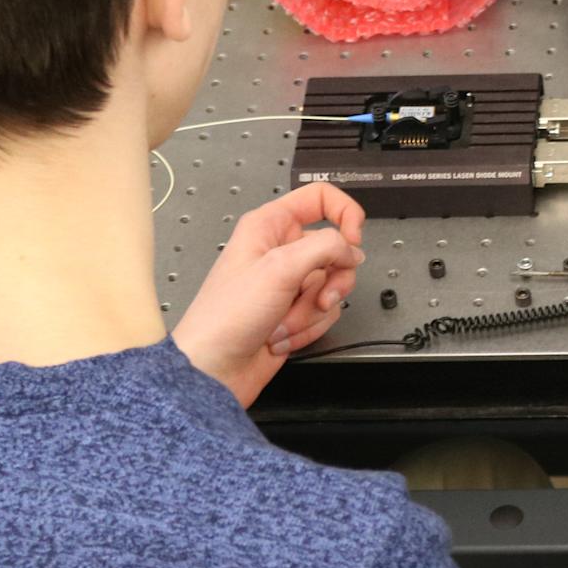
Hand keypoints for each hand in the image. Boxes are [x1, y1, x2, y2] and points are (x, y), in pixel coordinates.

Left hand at [171, 183, 365, 406]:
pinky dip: (308, 327)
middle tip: (320, 295)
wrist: (215, 369)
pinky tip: (282, 335)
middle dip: (331, 280)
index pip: (320, 197)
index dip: (344, 214)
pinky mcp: (294, 311)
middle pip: (335, 249)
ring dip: (313, 310)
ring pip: (333, 284)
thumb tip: (351, 249)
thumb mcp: (280, 268)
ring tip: (285, 321)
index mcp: (269, 225)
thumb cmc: (225, 317)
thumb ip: (325, 247)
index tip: (352, 240)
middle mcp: (280, 251)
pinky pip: (324, 312)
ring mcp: (288, 283)